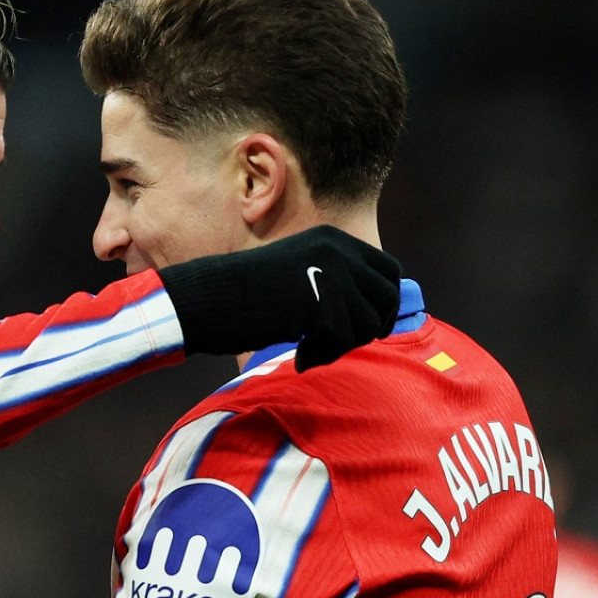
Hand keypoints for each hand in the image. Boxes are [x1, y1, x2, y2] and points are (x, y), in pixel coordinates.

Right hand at [156, 226, 400, 368]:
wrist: (208, 298)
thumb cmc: (246, 292)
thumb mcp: (300, 271)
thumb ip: (337, 280)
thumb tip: (381, 312)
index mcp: (333, 239)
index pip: (388, 270)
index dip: (386, 302)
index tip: (372, 327)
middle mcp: (338, 251)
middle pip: (387, 297)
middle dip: (372, 327)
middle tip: (340, 344)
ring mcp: (331, 275)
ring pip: (367, 324)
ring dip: (341, 346)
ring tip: (309, 350)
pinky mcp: (320, 305)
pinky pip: (341, 342)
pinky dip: (322, 356)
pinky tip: (299, 358)